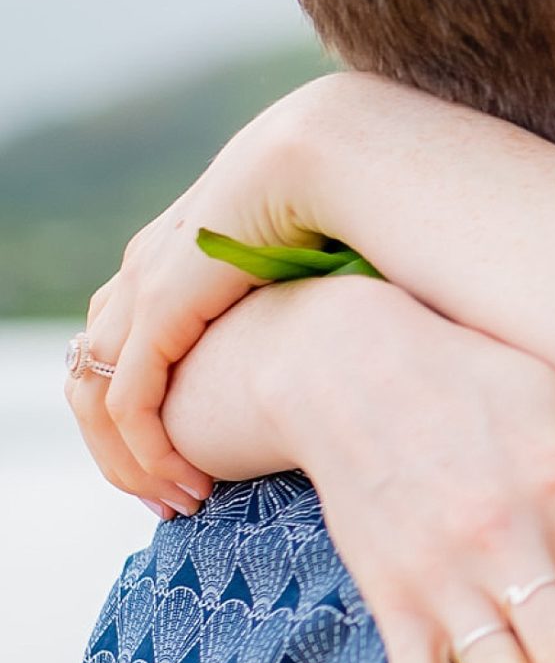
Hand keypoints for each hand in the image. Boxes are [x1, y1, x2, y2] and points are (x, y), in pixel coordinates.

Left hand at [67, 80, 337, 502]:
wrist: (329, 161)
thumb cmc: (348, 212)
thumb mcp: (309, 275)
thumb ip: (300, 316)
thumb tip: (342, 352)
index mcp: (174, 258)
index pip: (128, 344)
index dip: (148, 410)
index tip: (194, 461)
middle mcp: (143, 272)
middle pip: (97, 373)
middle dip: (123, 447)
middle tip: (170, 496)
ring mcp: (143, 291)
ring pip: (99, 399)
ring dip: (130, 461)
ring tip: (176, 501)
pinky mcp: (159, 313)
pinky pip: (129, 403)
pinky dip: (147, 452)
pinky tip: (188, 484)